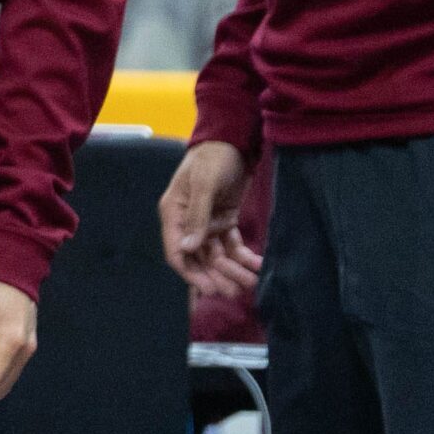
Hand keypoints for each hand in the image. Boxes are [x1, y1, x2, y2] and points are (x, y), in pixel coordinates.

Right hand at [159, 139, 262, 295]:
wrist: (232, 142)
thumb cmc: (212, 159)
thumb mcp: (204, 184)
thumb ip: (197, 216)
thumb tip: (188, 249)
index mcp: (174, 213)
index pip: (177, 251)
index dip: (191, 273)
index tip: (209, 289)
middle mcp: (188, 222)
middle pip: (200, 258)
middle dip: (217, 276)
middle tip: (236, 291)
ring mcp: (207, 223)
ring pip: (218, 255)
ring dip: (233, 270)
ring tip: (252, 282)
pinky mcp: (224, 220)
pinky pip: (233, 245)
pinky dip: (244, 257)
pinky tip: (258, 266)